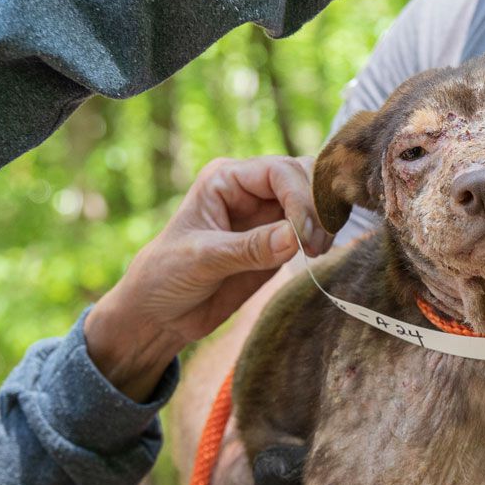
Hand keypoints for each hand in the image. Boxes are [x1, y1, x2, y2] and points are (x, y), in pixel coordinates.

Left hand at [85, 157, 331, 400]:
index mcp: (225, 179)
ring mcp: (266, 215)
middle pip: (302, 177)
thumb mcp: (203, 260)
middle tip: (316, 246)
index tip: (304, 237)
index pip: (278, 172)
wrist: (161, 312)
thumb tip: (295, 237)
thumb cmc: (166, 276)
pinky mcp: (277, 242)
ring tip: (318, 252)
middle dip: (316, 207)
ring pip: (312, 199)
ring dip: (324, 220)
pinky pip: (310, 228)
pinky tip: (318, 255)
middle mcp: (249, 190)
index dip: (299, 198)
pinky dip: (322, 236)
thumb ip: (249, 248)